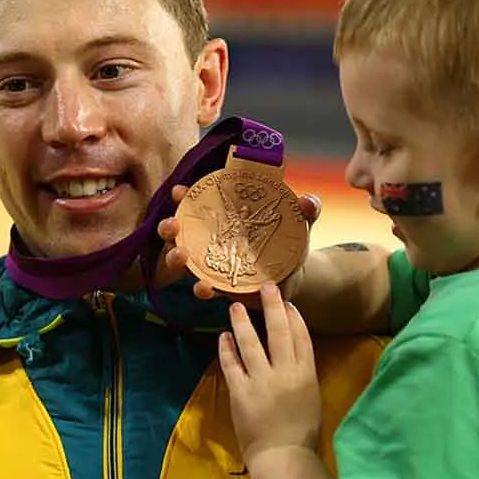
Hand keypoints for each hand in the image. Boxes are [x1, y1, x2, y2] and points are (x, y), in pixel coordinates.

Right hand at [156, 186, 321, 301]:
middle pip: (180, 231)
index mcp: (224, 217)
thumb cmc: (289, 243)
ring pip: (183, 260)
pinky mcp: (220, 287)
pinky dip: (201, 288)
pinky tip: (204, 287)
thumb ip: (306, 211)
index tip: (178, 191)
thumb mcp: (298, 224)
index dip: (184, 197)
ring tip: (181, 255)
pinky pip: (204, 287)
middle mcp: (210, 239)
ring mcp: (211, 264)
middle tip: (172, 225)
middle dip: (169, 227)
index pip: (198, 203)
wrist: (294, 276)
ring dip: (175, 257)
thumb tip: (310, 202)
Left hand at [218, 283, 321, 465]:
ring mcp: (261, 382)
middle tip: (265, 286)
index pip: (301, 338)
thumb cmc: (302, 433)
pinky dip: (226, 349)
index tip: (287, 303)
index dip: (294, 318)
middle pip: (278, 333)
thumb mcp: (312, 399)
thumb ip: (303, 375)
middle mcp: (284, 373)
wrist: (283, 458)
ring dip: (243, 323)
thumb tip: (294, 356)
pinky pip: (231, 365)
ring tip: (235, 307)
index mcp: (306, 375)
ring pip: (250, 344)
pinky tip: (223, 336)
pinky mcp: (240, 393)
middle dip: (272, 307)